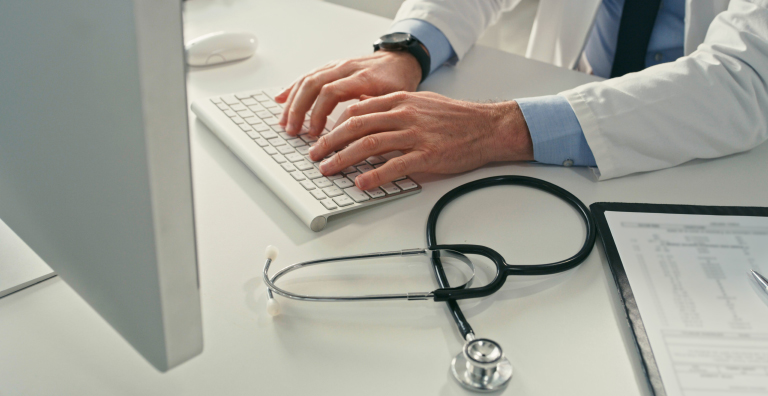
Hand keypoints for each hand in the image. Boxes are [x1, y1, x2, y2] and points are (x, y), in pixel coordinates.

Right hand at [274, 51, 421, 136]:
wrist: (401, 60)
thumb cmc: (400, 83)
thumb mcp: (396, 99)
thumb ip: (376, 110)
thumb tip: (356, 129)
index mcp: (362, 77)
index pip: (331, 92)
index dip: (318, 113)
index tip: (314, 134)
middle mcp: (346, 68)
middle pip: (313, 85)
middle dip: (299, 109)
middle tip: (292, 131)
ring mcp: (337, 66)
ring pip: (307, 79)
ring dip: (293, 102)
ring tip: (284, 123)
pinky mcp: (332, 67)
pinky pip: (308, 76)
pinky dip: (293, 88)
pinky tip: (281, 99)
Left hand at [307, 91, 533, 190]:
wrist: (487, 126)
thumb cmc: (455, 118)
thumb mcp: (420, 101)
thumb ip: (393, 106)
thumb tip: (365, 109)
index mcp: (400, 101)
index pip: (356, 110)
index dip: (334, 126)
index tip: (321, 138)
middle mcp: (404, 114)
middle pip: (356, 126)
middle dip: (330, 142)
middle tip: (315, 156)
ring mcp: (415, 134)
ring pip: (370, 144)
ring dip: (344, 159)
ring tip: (329, 170)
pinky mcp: (428, 154)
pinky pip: (395, 165)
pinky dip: (374, 175)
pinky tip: (361, 183)